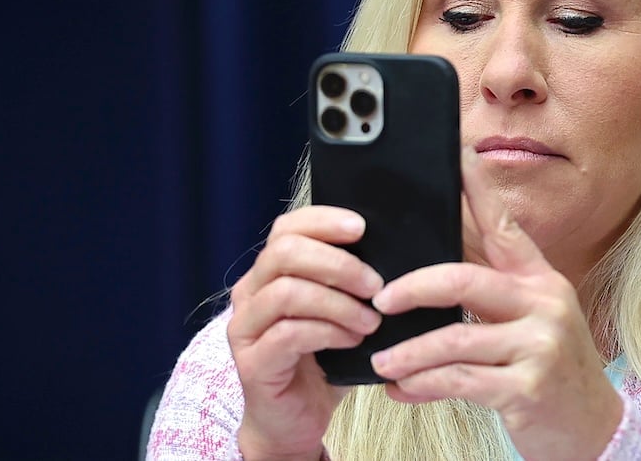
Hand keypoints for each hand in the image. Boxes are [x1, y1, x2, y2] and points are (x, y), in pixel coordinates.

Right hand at [227, 206, 383, 459]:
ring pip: (286, 292)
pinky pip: (289, 333)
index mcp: (269, 272)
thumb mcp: (340, 310)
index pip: (287, 227)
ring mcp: (245, 327)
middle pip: (283, 252)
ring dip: (338, 303)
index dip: (323, 221)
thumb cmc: (323, 359)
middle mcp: (249, 293)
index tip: (362, 228)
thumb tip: (394, 249)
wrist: (295, 419)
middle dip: (338, 263)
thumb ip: (351, 281)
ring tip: (370, 321)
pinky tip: (353, 341)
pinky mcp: (252, 362)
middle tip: (375, 286)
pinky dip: (328, 332)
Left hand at [369, 149, 622, 460]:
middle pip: (463, 279)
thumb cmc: (548, 370)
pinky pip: (459, 380)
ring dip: (408, 352)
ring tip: (381, 360)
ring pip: (454, 339)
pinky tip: (402, 390)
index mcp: (539, 279)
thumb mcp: (529, 320)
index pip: (503, 223)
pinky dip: (421, 386)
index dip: (476, 188)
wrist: (591, 429)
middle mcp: (543, 303)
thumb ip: (487, 291)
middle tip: (378, 299)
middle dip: (413, 287)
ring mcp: (539, 345)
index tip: (453, 155)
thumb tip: (426, 265)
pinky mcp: (527, 388)